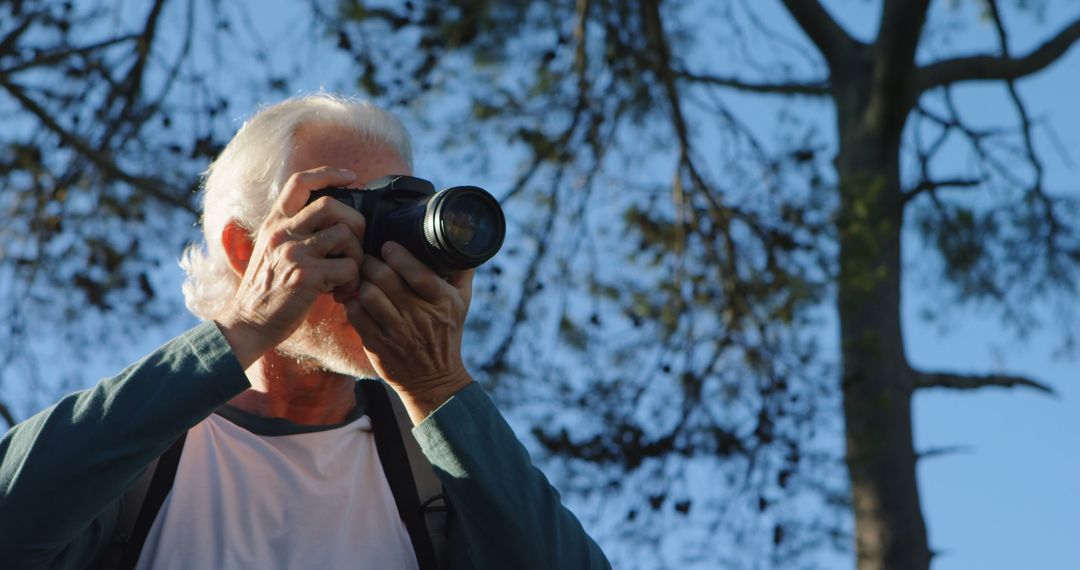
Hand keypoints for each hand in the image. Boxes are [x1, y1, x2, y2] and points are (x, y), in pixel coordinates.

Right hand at [216, 167, 365, 367]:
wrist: (247, 324)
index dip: (329, 173)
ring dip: (356, 255)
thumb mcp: (273, 251)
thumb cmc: (267, 291)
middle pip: (331, 204)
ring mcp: (293, 252)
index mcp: (274, 223)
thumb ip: (296, 232)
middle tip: (355, 244)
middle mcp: (282, 232)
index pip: (300, 182)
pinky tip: (340, 293)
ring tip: (346, 275)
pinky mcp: (305, 276)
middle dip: (354, 221)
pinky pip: (348, 267)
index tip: (352, 177)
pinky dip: (352, 281)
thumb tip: (334, 221)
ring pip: (344, 234)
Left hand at [346, 241, 474, 422]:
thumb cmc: (447, 334)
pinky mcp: (378, 345)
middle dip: (372, 263)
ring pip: (368, 295)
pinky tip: (357, 300)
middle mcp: (420, 316)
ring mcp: (397, 332)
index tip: (388, 246)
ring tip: (362, 279)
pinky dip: (353, 304)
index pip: (418, 273)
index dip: (399, 256)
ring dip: (361, 282)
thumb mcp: (462, 303)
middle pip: (386, 279)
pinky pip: (356, 316)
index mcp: (442, 302)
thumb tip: (458, 241)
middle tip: (369, 259)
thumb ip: (462, 271)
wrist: (434, 379)